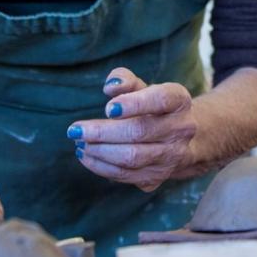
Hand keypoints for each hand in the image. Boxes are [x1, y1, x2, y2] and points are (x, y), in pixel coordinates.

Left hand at [68, 68, 196, 191]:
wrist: (179, 139)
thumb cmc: (153, 107)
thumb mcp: (142, 88)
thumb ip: (124, 80)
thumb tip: (110, 87)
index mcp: (179, 101)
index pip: (160, 100)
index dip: (134, 104)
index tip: (108, 108)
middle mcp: (181, 130)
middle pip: (140, 132)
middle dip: (103, 132)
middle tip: (75, 130)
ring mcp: (172, 157)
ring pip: (132, 157)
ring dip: (99, 151)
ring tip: (79, 143)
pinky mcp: (158, 177)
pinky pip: (126, 175)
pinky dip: (102, 167)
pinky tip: (87, 156)